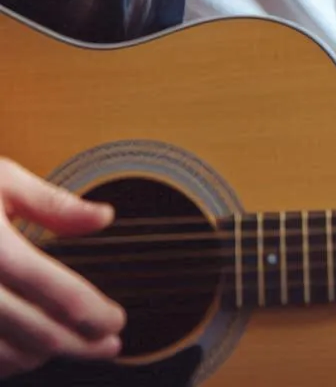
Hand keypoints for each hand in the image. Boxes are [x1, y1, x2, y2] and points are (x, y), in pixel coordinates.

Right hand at [0, 159, 124, 377]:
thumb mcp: (2, 179)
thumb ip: (53, 204)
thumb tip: (105, 218)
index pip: (53, 290)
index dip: (91, 312)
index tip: (116, 321)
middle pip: (34, 331)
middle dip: (78, 344)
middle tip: (109, 346)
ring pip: (3, 355)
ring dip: (41, 356)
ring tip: (70, 347)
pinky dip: (4, 364)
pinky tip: (24, 355)